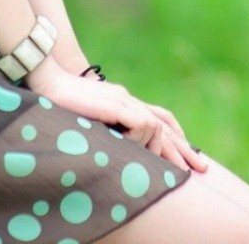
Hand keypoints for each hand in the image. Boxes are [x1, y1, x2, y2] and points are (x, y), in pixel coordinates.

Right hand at [24, 64, 208, 173]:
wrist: (48, 79)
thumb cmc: (60, 101)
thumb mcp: (87, 119)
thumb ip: (101, 130)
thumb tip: (109, 151)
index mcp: (123, 102)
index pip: (159, 117)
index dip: (175, 136)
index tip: (187, 155)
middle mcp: (128, 100)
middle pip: (165, 123)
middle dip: (183, 148)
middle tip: (200, 169)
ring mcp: (123, 101)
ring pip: (157, 125)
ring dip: (164, 149)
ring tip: (170, 169)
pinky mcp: (115, 104)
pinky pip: (142, 124)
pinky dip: (143, 139)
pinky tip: (135, 150)